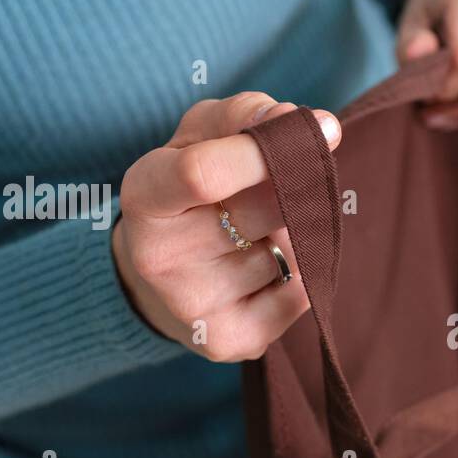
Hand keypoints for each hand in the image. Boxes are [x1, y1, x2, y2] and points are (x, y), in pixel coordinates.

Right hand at [112, 92, 340, 361]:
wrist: (159, 279)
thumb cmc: (189, 193)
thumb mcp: (199, 137)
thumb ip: (246, 116)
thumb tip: (312, 123)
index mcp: (144, 197)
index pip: (203, 173)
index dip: (264, 150)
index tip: (310, 130)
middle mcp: (159, 258)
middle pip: (263, 211)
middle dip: (295, 188)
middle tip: (294, 179)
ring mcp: (193, 306)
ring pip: (288, 253)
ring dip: (293, 235)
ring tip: (259, 235)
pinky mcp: (229, 341)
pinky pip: (300, 295)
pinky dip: (299, 274)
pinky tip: (267, 270)